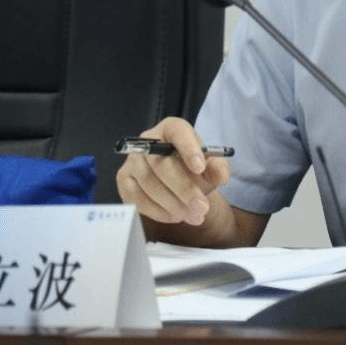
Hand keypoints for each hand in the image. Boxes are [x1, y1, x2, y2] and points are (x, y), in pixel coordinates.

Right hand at [115, 116, 230, 226]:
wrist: (177, 178)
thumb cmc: (193, 166)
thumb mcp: (210, 165)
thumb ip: (218, 168)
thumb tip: (222, 175)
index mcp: (171, 128)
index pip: (177, 132)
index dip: (188, 149)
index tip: (200, 167)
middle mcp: (148, 140)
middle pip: (161, 164)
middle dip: (183, 189)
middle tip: (201, 207)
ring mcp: (132, 161)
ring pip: (149, 183)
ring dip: (173, 204)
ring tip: (193, 216)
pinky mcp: (124, 181)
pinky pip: (137, 198)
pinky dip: (157, 211)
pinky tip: (175, 216)